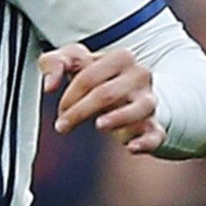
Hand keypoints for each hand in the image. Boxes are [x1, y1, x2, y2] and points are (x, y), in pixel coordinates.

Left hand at [42, 42, 163, 152]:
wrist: (124, 94)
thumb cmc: (94, 77)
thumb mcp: (71, 62)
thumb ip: (54, 63)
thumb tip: (49, 85)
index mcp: (120, 58)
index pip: (89, 77)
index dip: (70, 96)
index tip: (60, 110)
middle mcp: (139, 76)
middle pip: (107, 94)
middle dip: (80, 111)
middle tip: (62, 126)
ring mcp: (148, 101)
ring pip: (138, 108)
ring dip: (117, 119)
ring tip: (99, 125)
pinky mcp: (153, 126)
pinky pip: (155, 134)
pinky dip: (146, 141)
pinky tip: (132, 146)